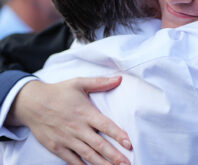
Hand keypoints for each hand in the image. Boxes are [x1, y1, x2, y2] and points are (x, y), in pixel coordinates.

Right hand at [7, 77, 131, 164]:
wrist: (31, 103)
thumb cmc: (58, 92)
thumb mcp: (79, 83)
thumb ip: (100, 82)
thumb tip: (120, 78)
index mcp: (85, 113)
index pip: (106, 126)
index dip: (118, 135)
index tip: (129, 144)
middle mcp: (77, 128)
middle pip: (99, 145)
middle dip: (114, 156)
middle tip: (127, 163)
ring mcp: (67, 139)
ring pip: (88, 155)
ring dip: (102, 164)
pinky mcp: (57, 147)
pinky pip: (72, 160)